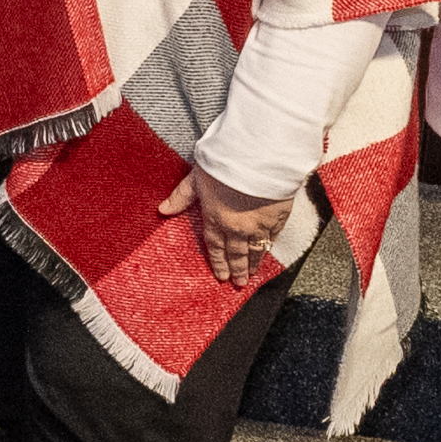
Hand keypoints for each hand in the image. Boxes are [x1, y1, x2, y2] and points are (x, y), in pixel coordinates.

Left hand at [162, 168, 291, 285]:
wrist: (257, 158)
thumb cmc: (224, 163)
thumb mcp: (196, 178)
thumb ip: (181, 196)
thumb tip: (162, 210)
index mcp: (215, 218)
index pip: (214, 246)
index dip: (217, 262)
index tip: (220, 275)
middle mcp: (236, 227)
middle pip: (235, 253)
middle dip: (235, 270)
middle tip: (236, 283)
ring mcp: (258, 225)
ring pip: (254, 250)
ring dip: (252, 265)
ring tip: (250, 276)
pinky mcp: (278, 218)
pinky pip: (272, 239)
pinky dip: (268, 249)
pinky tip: (266, 254)